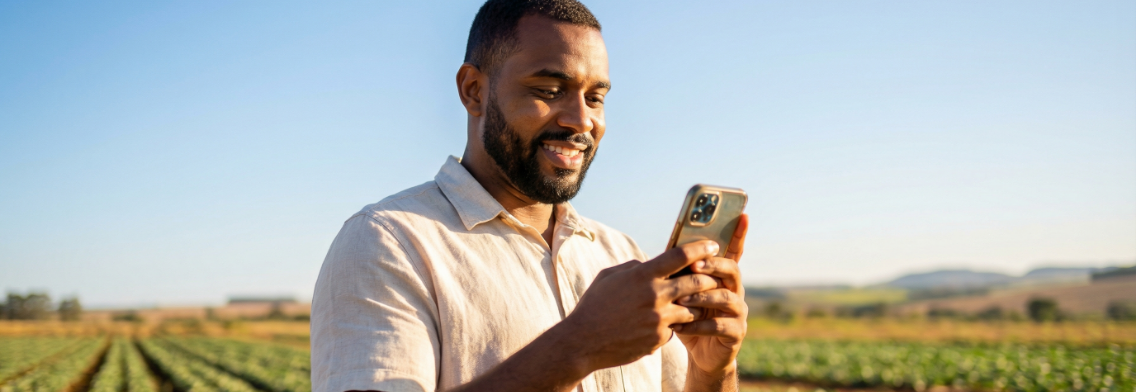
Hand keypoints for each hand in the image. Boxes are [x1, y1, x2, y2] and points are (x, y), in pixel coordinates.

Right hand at [560, 240, 722, 371]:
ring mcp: (658, 319)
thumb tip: (651, 264)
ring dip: (696, 305)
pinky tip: (666, 324)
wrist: (583, 341)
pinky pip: (676, 329)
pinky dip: (674, 325)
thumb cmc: (594, 305)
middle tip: (714, 277)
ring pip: (692, 309)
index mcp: (642, 275)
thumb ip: (634, 268)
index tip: (713, 246)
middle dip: (708, 278)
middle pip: (696, 282)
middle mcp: (654, 295)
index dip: (700, 248)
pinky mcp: (658, 339)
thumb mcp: (610, 276)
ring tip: (697, 303)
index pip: (679, 256)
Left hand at [675, 214, 748, 379]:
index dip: (739, 234)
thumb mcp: (681, 292)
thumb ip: (681, 274)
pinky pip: (720, 325)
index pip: (733, 251)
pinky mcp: (736, 333)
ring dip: (702, 297)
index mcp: (723, 277)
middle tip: (694, 265)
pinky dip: (699, 324)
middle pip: (732, 270)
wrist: (700, 354)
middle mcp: (735, 291)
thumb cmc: (688, 317)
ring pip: (726, 298)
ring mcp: (739, 312)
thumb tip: (666, 251)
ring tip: (681, 299)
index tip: (743, 215)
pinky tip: (681, 326)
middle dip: (713, 266)